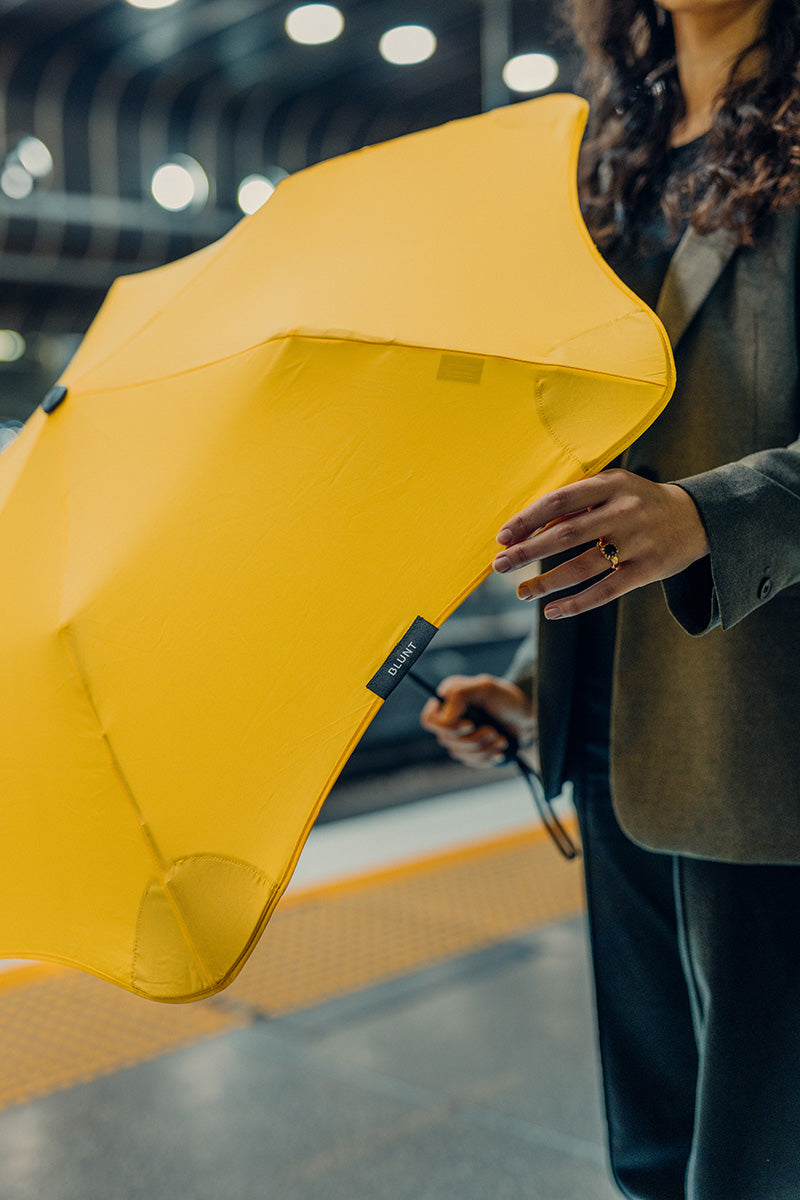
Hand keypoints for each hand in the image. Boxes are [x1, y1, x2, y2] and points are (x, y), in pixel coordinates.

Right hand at [420, 674, 535, 767]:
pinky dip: (488, 756)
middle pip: (445, 740)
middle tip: (492, 730)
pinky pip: (471, 762)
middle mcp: (449, 717)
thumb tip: (445, 717)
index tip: (469, 724)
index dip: (447, 728)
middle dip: (473, 739)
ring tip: (500, 738)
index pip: (429, 721)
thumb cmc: (508, 699)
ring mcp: (459, 736)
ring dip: (484, 748)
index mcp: (448, 699)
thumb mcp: (486, 687)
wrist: (526, 718)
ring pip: (458, 753)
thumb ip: (461, 694)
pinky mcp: (470, 751)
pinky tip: (499, 748)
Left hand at [492, 469, 709, 619]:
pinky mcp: (647, 570)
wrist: (696, 517)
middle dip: (527, 552)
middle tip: (498, 566)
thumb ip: (577, 502)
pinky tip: (553, 611)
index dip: (527, 520)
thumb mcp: (612, 487)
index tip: (502, 536)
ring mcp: (637, 542)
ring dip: (546, 582)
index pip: (559, 502)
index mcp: (610, 484)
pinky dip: (576, 604)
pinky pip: (605, 591)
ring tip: (522, 591)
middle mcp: (623, 511)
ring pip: (582, 567)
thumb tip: (529, 529)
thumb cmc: (638, 501)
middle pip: (565, 535)